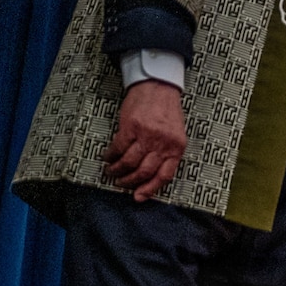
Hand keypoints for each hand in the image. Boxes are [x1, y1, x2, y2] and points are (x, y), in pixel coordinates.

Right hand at [104, 80, 187, 199]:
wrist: (158, 87)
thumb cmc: (167, 112)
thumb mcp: (176, 134)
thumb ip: (167, 152)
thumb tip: (151, 174)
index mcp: (177, 148)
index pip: (165, 175)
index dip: (150, 189)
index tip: (138, 197)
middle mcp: (163, 143)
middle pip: (144, 171)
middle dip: (130, 181)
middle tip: (120, 183)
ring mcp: (147, 135)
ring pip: (129, 162)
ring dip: (117, 170)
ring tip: (111, 171)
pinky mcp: (131, 127)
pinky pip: (118, 148)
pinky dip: (111, 156)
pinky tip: (107, 158)